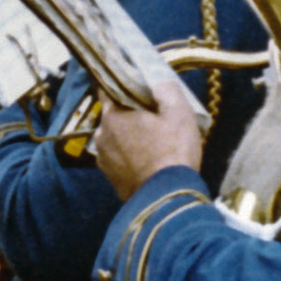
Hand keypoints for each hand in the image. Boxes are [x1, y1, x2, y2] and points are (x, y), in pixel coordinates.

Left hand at [92, 83, 202, 199]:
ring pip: (116, 139)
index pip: (109, 90)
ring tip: (153, 144)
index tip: (137, 88)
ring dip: (129, 138)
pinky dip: (130, 157)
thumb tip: (157, 81)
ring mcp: (104, 160)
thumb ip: (167, 90)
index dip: (123, 86)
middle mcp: (101, 135)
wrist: (167, 199)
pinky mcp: (111, 179)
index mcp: (114, 115)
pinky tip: (148, 162)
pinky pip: (119, 159)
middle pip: (114, 116)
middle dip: (130, 115)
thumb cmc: (173, 151)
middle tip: (154, 119)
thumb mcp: (179, 113)